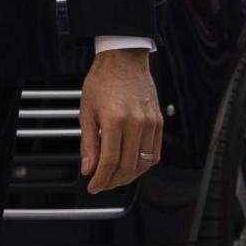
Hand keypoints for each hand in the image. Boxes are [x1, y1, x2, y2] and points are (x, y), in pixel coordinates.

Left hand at [78, 48, 162, 192]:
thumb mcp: (87, 111)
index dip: (101, 179)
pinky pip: (155, 152)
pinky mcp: (158, 122)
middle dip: (113, 181)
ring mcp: (150, 123)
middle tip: (102, 184)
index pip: (109, 162)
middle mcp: (136, 123)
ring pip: (143, 163)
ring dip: (129, 176)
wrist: (124, 59)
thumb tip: (88, 169)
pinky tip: (132, 165)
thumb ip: (88, 143)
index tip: (93, 186)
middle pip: (128, 166)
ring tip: (116, 178)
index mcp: (114, 120)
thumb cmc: (103, 81)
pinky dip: (144, 164)